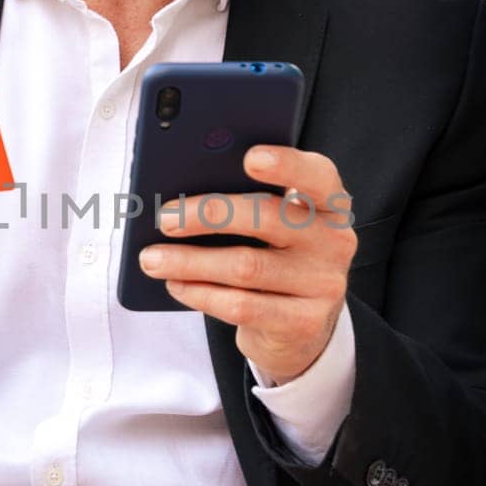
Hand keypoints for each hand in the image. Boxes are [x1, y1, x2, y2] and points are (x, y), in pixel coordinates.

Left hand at [137, 146, 356, 384]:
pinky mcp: (304, 323)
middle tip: (165, 217)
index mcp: (329, 204)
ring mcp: (324, 284)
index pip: (318, 175)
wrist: (300, 327)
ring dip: (190, 261)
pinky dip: (201, 294)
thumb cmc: (276, 259)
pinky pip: (242, 306)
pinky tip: (175, 284)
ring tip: (151, 258)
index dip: (287, 164)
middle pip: (269, 217)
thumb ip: (248, 203)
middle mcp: (334, 241)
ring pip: (247, 267)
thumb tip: (183, 192)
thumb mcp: (275, 227)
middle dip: (209, 214)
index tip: (249, 157)